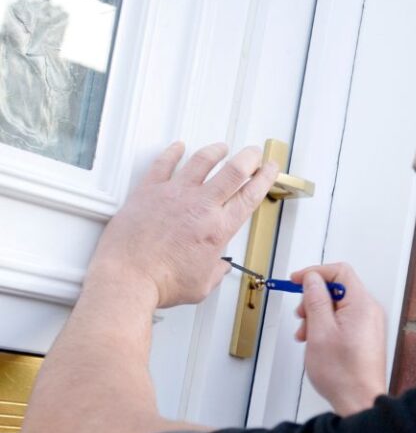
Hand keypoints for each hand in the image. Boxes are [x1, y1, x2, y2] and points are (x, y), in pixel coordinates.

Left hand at [88, 142, 279, 307]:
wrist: (128, 276)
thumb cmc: (161, 282)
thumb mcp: (201, 285)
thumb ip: (215, 271)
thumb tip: (218, 267)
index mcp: (217, 229)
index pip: (250, 196)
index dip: (264, 179)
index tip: (270, 170)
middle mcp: (199, 206)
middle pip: (233, 170)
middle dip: (249, 158)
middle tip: (254, 153)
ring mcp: (174, 194)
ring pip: (201, 161)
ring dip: (215, 151)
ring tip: (222, 147)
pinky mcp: (149, 190)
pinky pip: (164, 164)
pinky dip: (173, 152)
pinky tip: (178, 147)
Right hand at [291, 263, 386, 415]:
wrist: (359, 401)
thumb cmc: (343, 374)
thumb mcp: (319, 331)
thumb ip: (315, 300)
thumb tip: (312, 280)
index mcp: (361, 304)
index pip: (340, 271)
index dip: (315, 273)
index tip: (296, 281)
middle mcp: (369, 312)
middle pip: (338, 289)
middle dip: (313, 299)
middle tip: (301, 316)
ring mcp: (369, 325)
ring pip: (338, 307)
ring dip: (317, 315)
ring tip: (306, 335)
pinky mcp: (365, 337)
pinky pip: (343, 321)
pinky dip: (326, 326)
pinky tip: (316, 342)